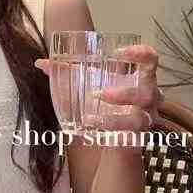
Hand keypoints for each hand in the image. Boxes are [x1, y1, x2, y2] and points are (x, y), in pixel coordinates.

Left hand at [34, 44, 163, 132]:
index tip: (117, 53)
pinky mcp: (138, 139)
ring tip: (90, 116)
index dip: (141, 53)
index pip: (151, 60)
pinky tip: (95, 128)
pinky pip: (132, 138)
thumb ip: (66, 73)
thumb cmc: (105, 104)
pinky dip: (114, 133)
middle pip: (151, 91)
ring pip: (142, 118)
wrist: (114, 139)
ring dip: (117, 118)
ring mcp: (146, 119)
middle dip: (126, 92)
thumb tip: (41, 63)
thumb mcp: (88, 85)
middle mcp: (148, 98)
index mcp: (139, 78)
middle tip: (98, 93)